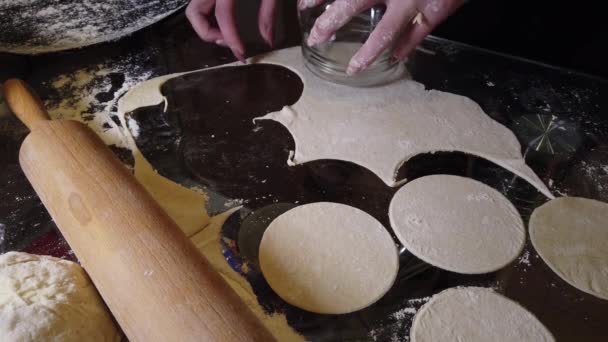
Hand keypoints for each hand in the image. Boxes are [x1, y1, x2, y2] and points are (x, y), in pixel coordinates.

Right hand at [186, 0, 276, 61]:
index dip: (231, 38)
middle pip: (194, 13)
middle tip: (227, 42)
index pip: (223, 15)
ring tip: (225, 34)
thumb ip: (269, 13)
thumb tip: (268, 39)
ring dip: (206, 26)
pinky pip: (203, 4)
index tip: (241, 53)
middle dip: (207, 34)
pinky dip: (209, 16)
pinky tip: (224, 21)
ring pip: (195, 9)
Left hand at [301, 0, 463, 74]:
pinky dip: (406, 46)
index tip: (303, 5)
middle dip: (331, 22)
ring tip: (354, 68)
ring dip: (368, 52)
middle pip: (354, 3)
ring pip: (386, 30)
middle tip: (315, 38)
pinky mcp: (437, 9)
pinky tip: (396, 58)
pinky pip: (418, 33)